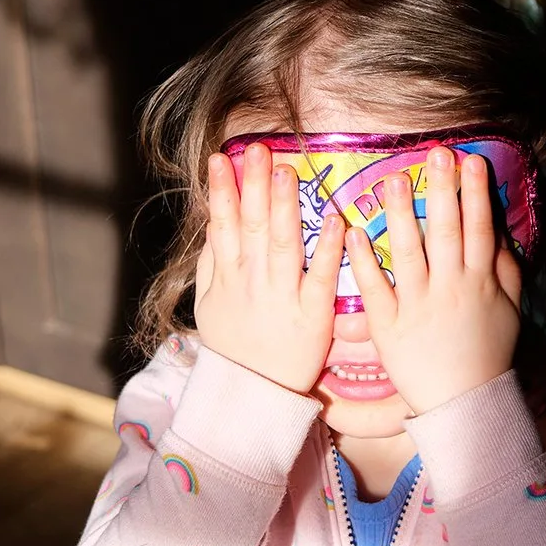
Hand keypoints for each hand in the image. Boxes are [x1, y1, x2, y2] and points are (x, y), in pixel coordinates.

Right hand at [192, 145, 345, 395]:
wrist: (254, 395)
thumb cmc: (234, 345)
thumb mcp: (209, 305)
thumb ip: (212, 263)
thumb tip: (213, 220)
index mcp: (228, 278)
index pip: (222, 226)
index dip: (221, 191)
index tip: (221, 158)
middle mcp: (253, 283)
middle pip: (253, 228)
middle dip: (254, 187)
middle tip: (258, 150)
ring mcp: (283, 299)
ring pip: (284, 247)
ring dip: (287, 208)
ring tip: (288, 172)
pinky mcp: (313, 317)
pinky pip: (321, 279)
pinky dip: (327, 251)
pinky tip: (335, 221)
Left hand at [350, 147, 521, 413]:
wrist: (465, 404)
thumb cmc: (487, 352)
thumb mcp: (508, 308)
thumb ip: (508, 267)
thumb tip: (504, 231)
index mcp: (480, 282)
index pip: (478, 229)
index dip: (475, 193)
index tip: (469, 160)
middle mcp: (450, 290)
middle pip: (445, 232)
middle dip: (441, 191)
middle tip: (435, 154)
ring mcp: (418, 308)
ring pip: (408, 255)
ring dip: (399, 215)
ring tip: (391, 179)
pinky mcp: (389, 328)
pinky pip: (375, 290)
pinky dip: (364, 261)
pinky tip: (353, 232)